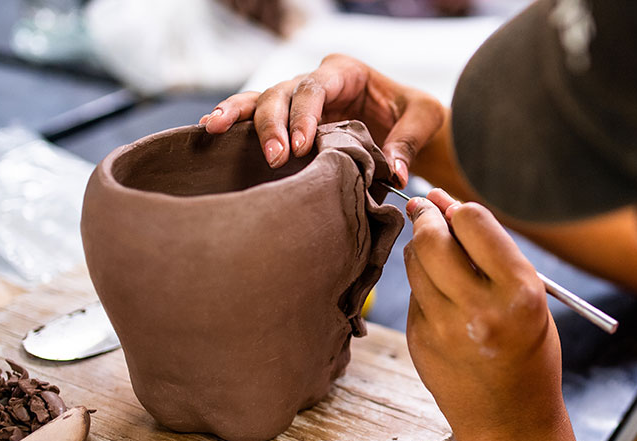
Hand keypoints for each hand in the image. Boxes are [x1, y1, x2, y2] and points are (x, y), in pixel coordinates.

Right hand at [199, 54, 444, 186]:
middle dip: (273, 123)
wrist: (411, 129)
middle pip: (282, 92)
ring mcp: (299, 101)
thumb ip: (409, 142)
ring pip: (261, 100)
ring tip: (215, 130)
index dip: (303, 114)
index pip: (315, 88)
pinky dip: (236, 123)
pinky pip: (257, 117)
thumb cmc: (417, 117)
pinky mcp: (290, 121)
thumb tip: (395, 173)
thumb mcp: (426, 120)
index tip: (300, 145)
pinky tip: (211, 132)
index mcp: (346, 72)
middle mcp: (317, 81)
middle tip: (275, 157)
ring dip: (242, 117)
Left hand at [403, 188, 563, 439]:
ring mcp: (443, 328)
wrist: (511, 422)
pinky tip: (443, 303)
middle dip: (428, 219)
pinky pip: (412, 294)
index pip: (473, 221)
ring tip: (441, 260)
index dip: (461, 210)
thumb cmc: (529, 353)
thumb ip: (492, 251)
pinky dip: (423, 287)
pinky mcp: (419, 341)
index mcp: (519, 292)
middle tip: (429, 214)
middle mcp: (479, 309)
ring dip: (422, 249)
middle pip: (432, 237)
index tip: (456, 211)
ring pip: (414, 262)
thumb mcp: (532, 298)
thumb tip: (444, 201)